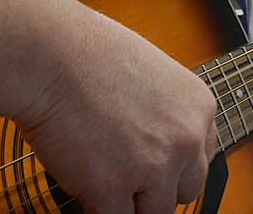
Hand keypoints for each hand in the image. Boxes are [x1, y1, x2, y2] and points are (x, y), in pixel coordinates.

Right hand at [15, 12, 217, 213]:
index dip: (174, 166)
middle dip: (157, 188)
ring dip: (129, 201)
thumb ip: (164, 115)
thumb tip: (156, 146)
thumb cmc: (89, 55)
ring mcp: (153, 166)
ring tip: (103, 177)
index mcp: (199, 109)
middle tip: (128, 177)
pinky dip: (97, 206)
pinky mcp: (112, 187)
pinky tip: (84, 183)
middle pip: (186, 190)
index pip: (201, 158)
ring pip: (154, 212)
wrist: (51, 55)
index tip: (154, 166)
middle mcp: (186, 139)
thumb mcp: (153, 76)